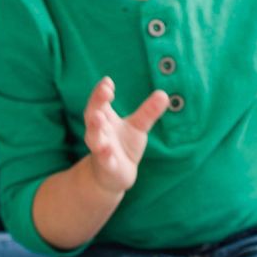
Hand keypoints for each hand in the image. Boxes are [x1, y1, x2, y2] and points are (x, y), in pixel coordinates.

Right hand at [84, 77, 168, 193]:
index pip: (99, 100)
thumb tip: (163, 94)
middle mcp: (98, 130)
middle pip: (92, 114)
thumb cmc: (124, 144)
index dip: (102, 90)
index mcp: (104, 117)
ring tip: (98, 117)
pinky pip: (104, 159)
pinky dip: (104, 154)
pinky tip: (107, 149)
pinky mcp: (106, 165)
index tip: (108, 81)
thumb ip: (148, 111)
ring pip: (94, 136)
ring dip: (95, 127)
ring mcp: (100, 148)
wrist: (114, 175)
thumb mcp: (138, 126)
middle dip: (96, 102)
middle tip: (105, 91)